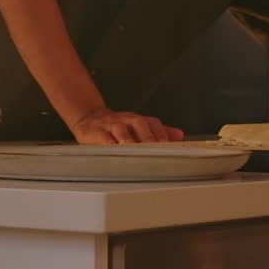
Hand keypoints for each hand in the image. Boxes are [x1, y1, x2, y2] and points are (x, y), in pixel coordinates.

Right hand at [70, 108, 184, 143]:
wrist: (89, 118)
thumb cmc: (117, 126)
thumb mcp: (138, 126)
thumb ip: (158, 131)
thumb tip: (179, 135)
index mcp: (137, 120)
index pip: (153, 123)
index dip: (161, 133)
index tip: (168, 145)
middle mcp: (125, 120)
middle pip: (139, 124)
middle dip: (147, 136)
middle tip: (154, 148)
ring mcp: (110, 125)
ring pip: (120, 129)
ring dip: (127, 138)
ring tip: (133, 148)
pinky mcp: (95, 131)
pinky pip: (102, 136)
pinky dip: (107, 143)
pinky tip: (112, 150)